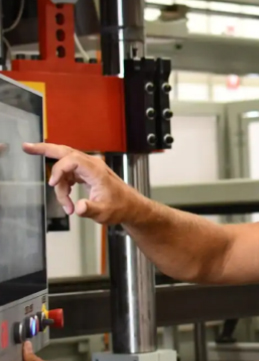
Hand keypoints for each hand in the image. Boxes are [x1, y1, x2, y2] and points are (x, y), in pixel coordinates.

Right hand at [24, 142, 139, 225]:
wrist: (131, 207)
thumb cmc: (120, 207)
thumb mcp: (105, 212)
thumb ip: (90, 209)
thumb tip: (78, 208)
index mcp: (96, 170)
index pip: (71, 160)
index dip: (59, 170)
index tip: (54, 185)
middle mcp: (92, 165)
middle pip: (65, 152)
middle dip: (45, 150)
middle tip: (26, 147)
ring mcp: (90, 168)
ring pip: (65, 166)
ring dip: (59, 182)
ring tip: (64, 203)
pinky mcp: (88, 173)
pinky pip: (69, 172)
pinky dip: (64, 183)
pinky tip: (66, 195)